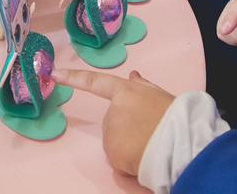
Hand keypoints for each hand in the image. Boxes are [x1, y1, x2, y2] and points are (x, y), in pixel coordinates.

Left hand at [50, 68, 174, 176]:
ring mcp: (111, 132)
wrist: (181, 144)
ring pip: (115, 141)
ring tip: (148, 144)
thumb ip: (144, 87)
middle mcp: (113, 110)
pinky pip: (117, 158)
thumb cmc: (175, 118)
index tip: (54, 75)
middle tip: (148, 132)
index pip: (95, 82)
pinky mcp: (111, 152)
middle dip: (126, 127)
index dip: (73, 78)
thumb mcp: (161, 96)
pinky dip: (127, 161)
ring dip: (127, 145)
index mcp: (126, 92)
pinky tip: (142, 157)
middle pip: (112, 120)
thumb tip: (133, 76)